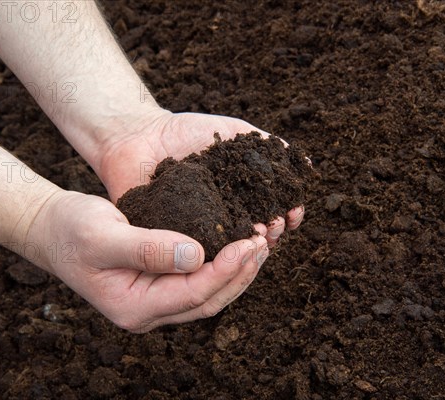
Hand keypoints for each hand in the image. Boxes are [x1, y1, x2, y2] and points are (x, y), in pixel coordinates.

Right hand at [27, 190, 269, 332]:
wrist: (53, 230)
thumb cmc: (71, 231)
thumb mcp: (103, 236)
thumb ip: (146, 248)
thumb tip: (196, 255)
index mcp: (134, 307)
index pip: (192, 294)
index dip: (225, 269)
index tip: (249, 242)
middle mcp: (149, 311)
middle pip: (208, 300)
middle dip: (240, 273)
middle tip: (264, 242)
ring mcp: (156, 300)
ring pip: (208, 293)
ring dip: (237, 271)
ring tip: (260, 243)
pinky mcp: (161, 283)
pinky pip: (200, 279)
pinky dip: (223, 264)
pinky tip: (238, 244)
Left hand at [96, 110, 305, 247]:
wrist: (139, 136)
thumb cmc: (186, 133)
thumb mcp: (232, 133)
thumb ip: (266, 146)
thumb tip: (305, 163)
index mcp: (241, 196)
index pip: (274, 212)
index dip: (289, 214)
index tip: (293, 212)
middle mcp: (225, 218)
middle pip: (258, 234)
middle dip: (273, 232)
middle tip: (274, 225)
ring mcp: (201, 232)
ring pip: (232, 249)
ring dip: (251, 247)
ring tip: (257, 236)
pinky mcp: (176, 241)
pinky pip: (198, 253)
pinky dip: (216, 254)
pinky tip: (228, 245)